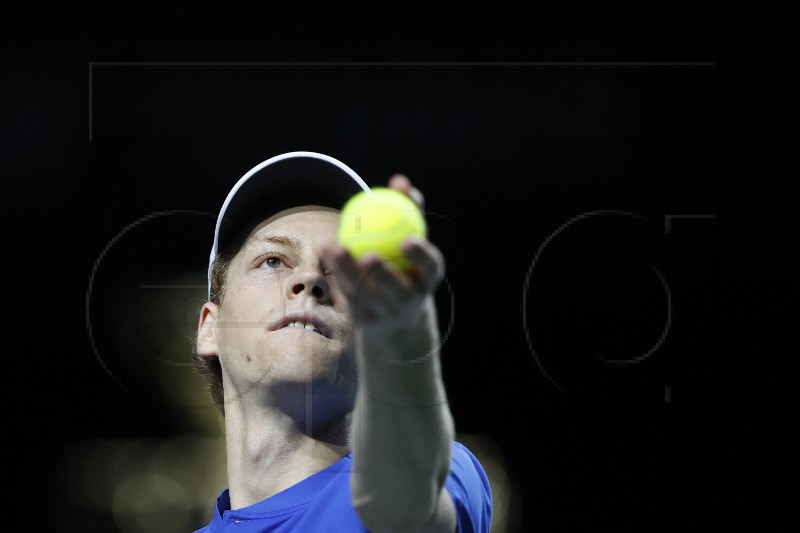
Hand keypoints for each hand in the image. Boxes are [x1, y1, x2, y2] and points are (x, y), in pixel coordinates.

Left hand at [322, 175, 444, 339]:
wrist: (395, 308)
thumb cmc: (404, 259)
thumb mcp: (411, 237)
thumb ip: (408, 208)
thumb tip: (400, 181)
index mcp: (429, 277)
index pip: (430, 267)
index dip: (421, 256)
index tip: (407, 239)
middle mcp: (412, 300)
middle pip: (398, 289)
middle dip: (384, 275)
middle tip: (368, 254)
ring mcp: (388, 313)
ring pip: (367, 293)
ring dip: (349, 270)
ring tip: (336, 247)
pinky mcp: (367, 321)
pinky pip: (350, 294)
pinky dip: (337, 271)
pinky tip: (327, 250)